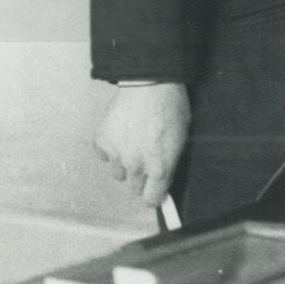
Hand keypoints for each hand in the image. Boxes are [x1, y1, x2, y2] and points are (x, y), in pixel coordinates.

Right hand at [94, 83, 189, 206]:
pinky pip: (105, 155)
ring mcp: (117, 155)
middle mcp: (136, 166)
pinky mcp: (102, 143)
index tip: (155, 191)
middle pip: (135, 187)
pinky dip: (111, 147)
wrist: (150, 84)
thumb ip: (170, 162)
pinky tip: (122, 132)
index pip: (151, 199)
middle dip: (142, 176)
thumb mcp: (181, 138)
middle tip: (147, 157)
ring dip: (126, 163)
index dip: (154, 195)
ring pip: (119, 173)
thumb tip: (164, 178)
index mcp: (160, 167)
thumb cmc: (171, 107)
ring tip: (135, 141)